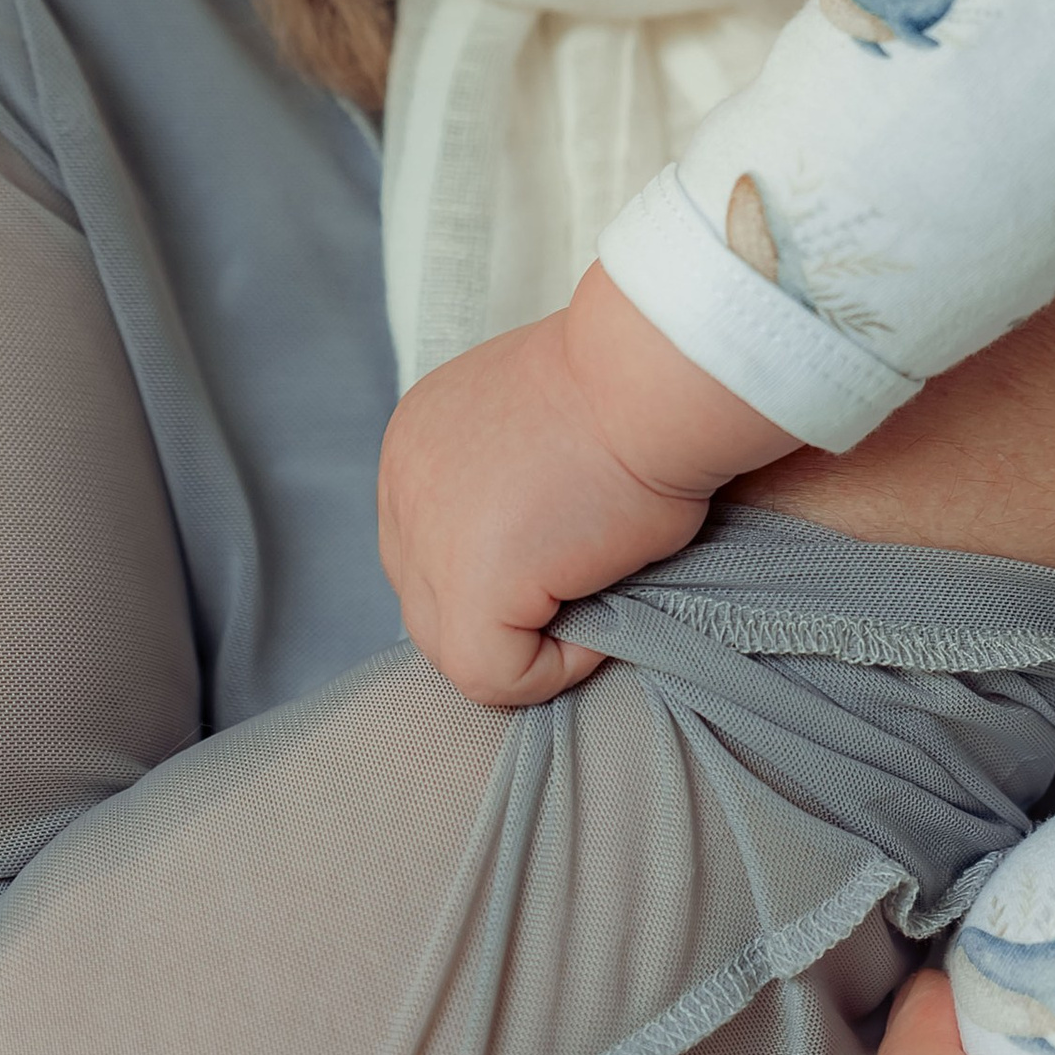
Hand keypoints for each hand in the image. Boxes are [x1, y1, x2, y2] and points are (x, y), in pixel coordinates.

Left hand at [378, 271, 792, 705]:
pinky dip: (557, 667)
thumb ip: (506, 487)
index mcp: (417, 439)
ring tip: (598, 598)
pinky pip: (499, 676)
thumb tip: (531, 556)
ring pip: (455, 648)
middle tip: (580, 589)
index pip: (429, 544)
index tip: (567, 548)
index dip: (497, 567)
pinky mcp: (469, 589)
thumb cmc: (628, 391)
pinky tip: (604, 619)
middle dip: (502, 612)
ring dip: (529, 641)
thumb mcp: (539, 428)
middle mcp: (403, 485)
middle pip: (429, 598)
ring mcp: (424, 538)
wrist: (652, 378)